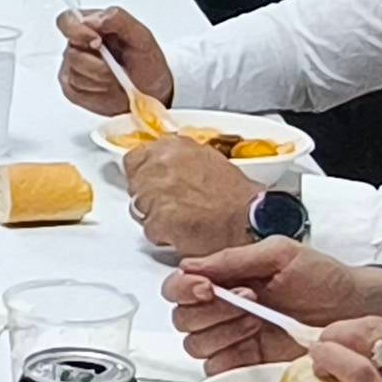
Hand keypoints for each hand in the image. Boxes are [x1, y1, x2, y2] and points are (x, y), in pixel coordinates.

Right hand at [51, 6, 172, 115]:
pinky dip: (96, 92)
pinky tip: (109, 88)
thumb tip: (93, 19)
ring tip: (117, 78)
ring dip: (100, 79)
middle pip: (72, 53)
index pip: (67, 21)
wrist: (152, 91)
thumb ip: (118, 20)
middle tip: (116, 68)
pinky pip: (76, 91)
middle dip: (97, 64)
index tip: (97, 42)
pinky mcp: (72, 89)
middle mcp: (77, 45)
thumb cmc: (146, 61)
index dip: (77, 31)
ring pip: (75, 74)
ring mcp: (71, 67)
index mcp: (90, 25)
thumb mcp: (141, 36)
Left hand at [125, 139, 261, 255]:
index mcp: (172, 147)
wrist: (247, 220)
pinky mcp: (157, 219)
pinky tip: (183, 231)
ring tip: (182, 218)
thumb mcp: (206, 160)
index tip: (150, 182)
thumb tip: (163, 166)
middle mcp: (160, 165)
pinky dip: (163, 234)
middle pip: (134, 184)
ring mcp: (156, 192)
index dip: (142, 174)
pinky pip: (149, 230)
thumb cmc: (234, 195)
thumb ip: (178, 160)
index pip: (134, 158)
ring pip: (138, 208)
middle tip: (172, 204)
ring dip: (155, 216)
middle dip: (148, 196)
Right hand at [162, 239, 381, 370]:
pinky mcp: (247, 364)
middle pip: (182, 319)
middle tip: (249, 301)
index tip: (208, 287)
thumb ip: (233, 259)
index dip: (184, 289)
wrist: (355, 308)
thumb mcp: (279, 254)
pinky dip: (229, 358)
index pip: (177, 286)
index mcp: (224, 279)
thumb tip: (190, 265)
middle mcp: (222, 310)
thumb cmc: (322, 277)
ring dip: (224, 331)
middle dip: (212, 311)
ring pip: (196, 345)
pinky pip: (216, 370)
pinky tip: (257, 342)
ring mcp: (233, 339)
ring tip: (257, 320)